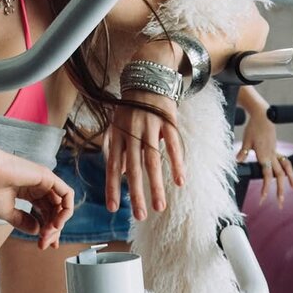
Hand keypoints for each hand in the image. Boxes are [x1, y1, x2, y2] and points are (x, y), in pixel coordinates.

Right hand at [0, 144, 73, 249]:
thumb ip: (23, 222)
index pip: (44, 213)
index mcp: (26, 192)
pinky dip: (66, 210)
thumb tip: (38, 230)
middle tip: (43, 244)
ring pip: (61, 205)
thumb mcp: (6, 212)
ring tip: (47, 235)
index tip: (42, 245)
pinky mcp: (47, 177)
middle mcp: (37, 186)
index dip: (46, 230)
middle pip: (53, 211)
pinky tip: (57, 223)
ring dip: (58, 224)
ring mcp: (43, 181)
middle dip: (51, 230)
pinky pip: (67, 194)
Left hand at [104, 92, 183, 221]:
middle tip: (139, 216)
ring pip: (153, 160)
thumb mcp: (119, 125)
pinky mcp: (167, 121)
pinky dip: (176, 163)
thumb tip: (123, 173)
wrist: (148, 76)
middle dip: (136, 193)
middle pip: (134, 167)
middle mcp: (132, 131)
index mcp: (117, 134)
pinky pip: (173, 145)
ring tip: (160, 206)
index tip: (112, 208)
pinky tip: (180, 181)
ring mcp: (150, 126)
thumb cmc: (132, 107)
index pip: (113, 165)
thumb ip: (121, 149)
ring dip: (156, 185)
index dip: (112, 186)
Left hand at [236, 102, 292, 207]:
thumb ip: (242, 153)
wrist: (264, 115)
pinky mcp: (277, 149)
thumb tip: (237, 162)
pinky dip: (289, 170)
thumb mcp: (246, 140)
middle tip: (280, 204)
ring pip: (286, 169)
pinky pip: (285, 162)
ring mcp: (276, 152)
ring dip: (291, 181)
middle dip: (280, 191)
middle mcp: (272, 156)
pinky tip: (290, 177)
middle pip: (279, 176)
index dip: (265, 188)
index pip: (266, 176)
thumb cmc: (253, 127)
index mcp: (264, 156)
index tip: (263, 199)